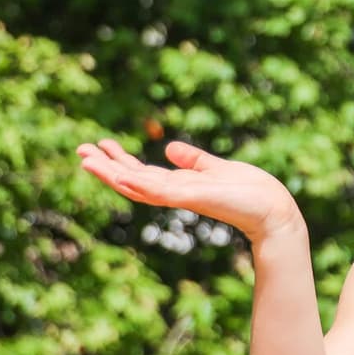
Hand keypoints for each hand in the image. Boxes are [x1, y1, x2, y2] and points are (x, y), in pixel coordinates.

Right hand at [76, 138, 302, 244]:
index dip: (119, 160)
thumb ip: (194, 160)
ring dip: (112, 174)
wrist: (274, 209)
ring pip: (138, 186)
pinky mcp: (193, 198)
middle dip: (105, 166)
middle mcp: (175, 192)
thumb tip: (169, 148)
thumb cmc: (251, 192)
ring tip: (87, 160)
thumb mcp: (216, 168)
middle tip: (79, 151)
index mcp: (180, 184)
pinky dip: (140, 184)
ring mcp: (182, 197)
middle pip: (132, 180)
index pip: (142, 172)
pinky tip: (121, 175)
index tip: (99, 145)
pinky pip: (160, 192)